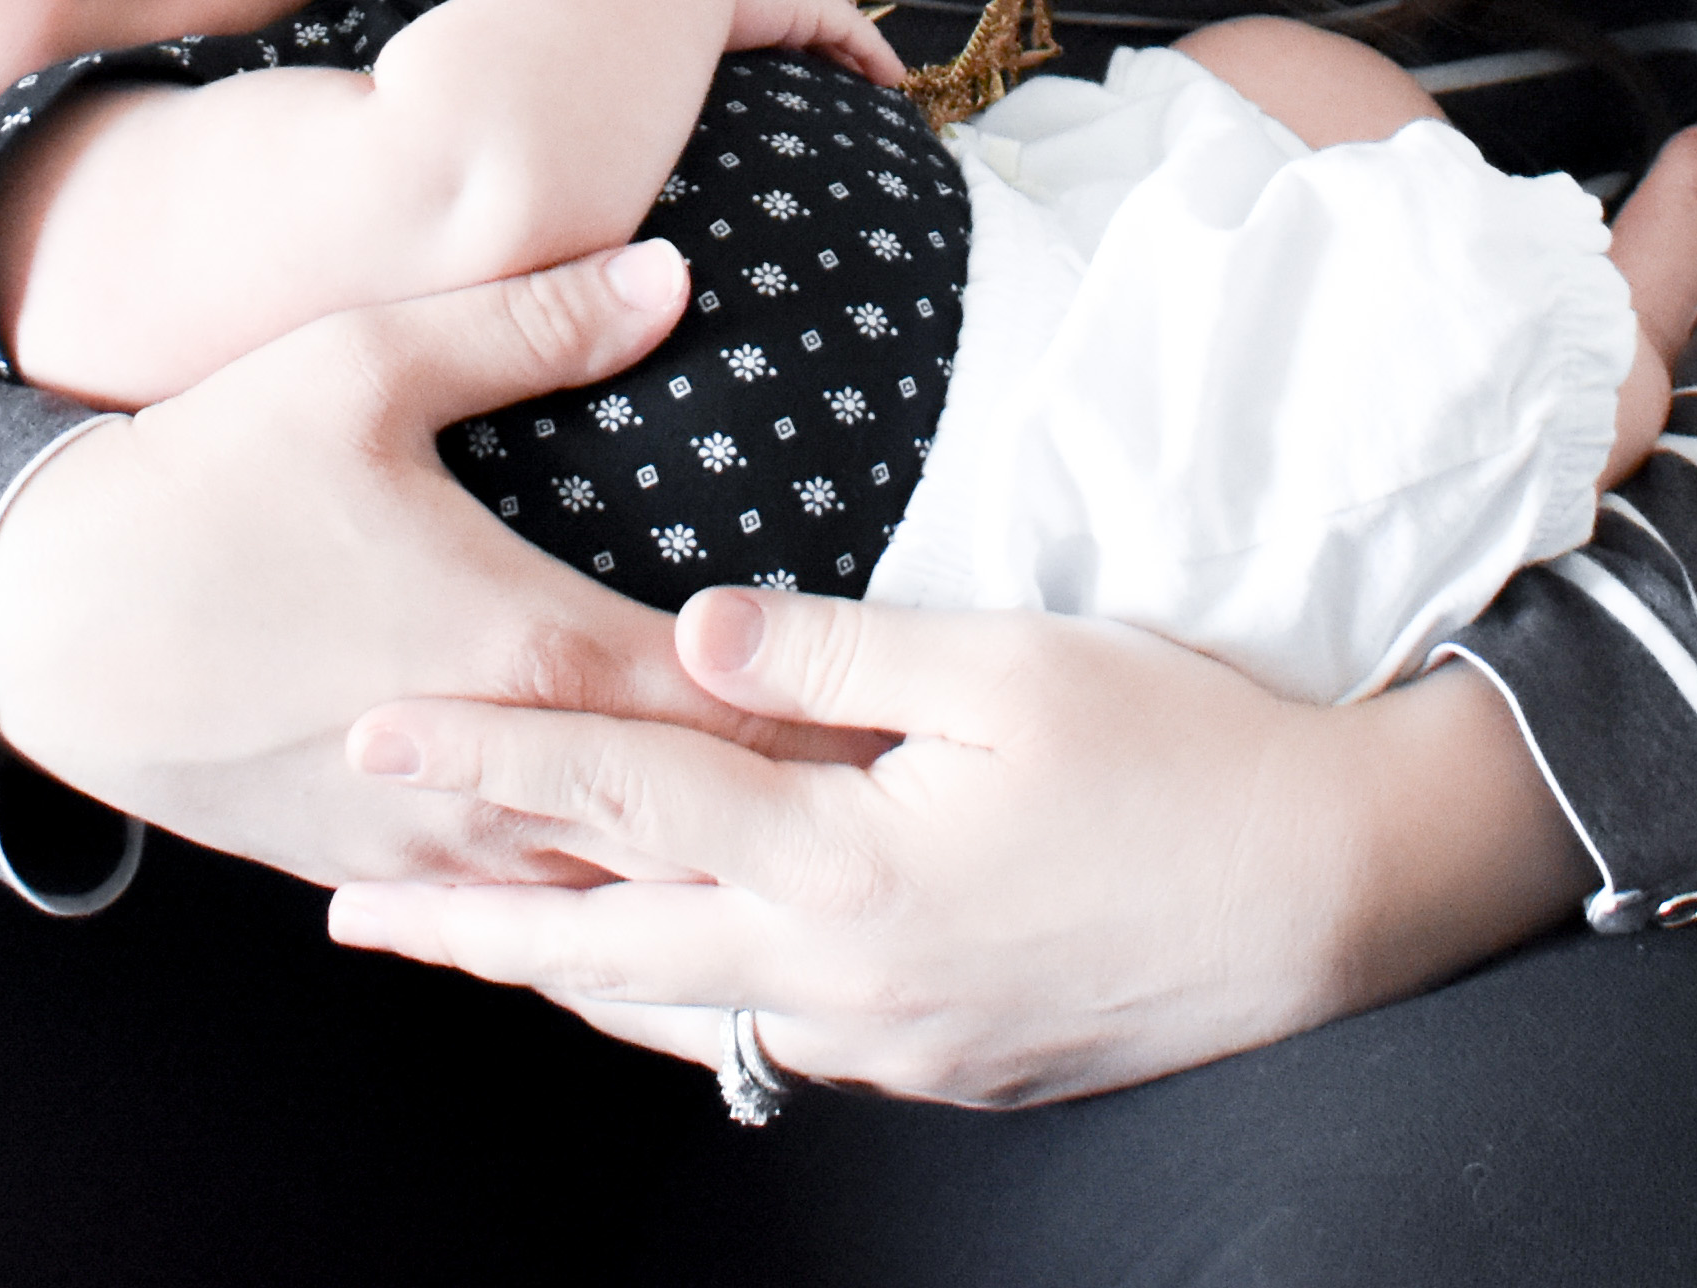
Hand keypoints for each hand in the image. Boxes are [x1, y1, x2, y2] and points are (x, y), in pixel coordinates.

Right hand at [0, 240, 837, 884]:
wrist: (42, 618)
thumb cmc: (203, 478)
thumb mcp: (363, 365)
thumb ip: (530, 321)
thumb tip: (670, 268)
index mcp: (519, 650)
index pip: (726, 709)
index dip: (830, 711)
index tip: (920, 711)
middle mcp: (492, 771)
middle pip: (692, 821)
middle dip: (799, 813)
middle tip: (915, 807)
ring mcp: (430, 841)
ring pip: (611, 897)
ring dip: (704, 876)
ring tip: (818, 870)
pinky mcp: (372, 870)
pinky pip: (519, 917)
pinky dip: (600, 910)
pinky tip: (663, 908)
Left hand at [324, 584, 1591, 1105]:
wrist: (1343, 891)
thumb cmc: (1191, 752)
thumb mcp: (1009, 662)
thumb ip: (834, 652)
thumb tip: (688, 634)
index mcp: (850, 868)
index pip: (623, 807)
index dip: (488, 767)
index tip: (373, 741)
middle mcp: (848, 981)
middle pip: (613, 957)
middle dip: (473, 931)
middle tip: (353, 915)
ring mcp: (897, 1041)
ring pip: (688, 1016)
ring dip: (573, 978)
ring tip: (479, 945)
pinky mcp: (949, 1062)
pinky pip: (776, 1040)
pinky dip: (692, 1002)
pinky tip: (670, 973)